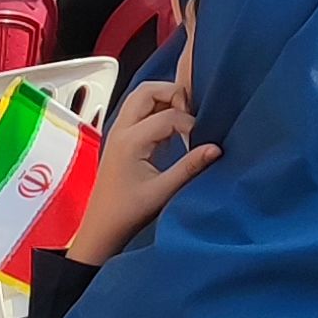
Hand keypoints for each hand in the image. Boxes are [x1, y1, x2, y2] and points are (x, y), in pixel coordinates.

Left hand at [66, 81, 220, 264]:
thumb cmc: (128, 212)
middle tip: (191, 115)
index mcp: (131, 141)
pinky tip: (170, 133)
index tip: (201, 143)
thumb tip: (215, 149)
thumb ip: (190, 167)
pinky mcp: (121, 137)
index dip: (190, 124)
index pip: (168, 115)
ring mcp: (118, 132)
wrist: (102, 226)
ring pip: (141, 97)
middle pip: (148, 90)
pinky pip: (138, 110)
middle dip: (174, 94)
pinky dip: (157, 111)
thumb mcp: (163, 191)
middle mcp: (121, 130)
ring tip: (183, 121)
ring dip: (164, 100)